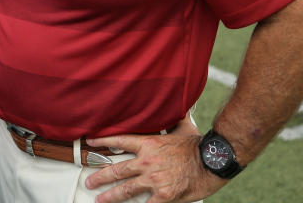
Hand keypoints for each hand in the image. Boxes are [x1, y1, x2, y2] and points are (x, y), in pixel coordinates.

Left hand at [84, 114, 224, 202]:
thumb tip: (177, 108)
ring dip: (111, 195)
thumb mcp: (183, 127)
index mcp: (149, 144)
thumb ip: (174, 120)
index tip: (90, 141)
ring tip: (100, 198)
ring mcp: (154, 179)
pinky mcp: (164, 194)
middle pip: (117, 170)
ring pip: (126, 189)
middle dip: (100, 176)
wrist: (213, 160)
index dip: (103, 140)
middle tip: (89, 181)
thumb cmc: (199, 145)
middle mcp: (147, 161)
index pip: (120, 140)